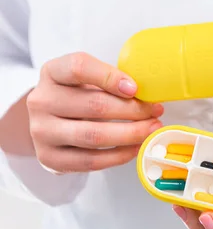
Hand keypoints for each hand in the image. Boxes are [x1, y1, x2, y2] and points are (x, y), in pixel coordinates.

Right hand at [27, 52, 162, 173]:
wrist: (46, 121)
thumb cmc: (74, 95)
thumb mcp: (85, 78)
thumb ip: (109, 80)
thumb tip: (146, 93)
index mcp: (52, 72)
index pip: (79, 68)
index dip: (110, 77)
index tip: (135, 88)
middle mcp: (41, 101)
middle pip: (93, 105)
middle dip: (132, 110)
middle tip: (154, 111)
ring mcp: (42, 131)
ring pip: (93, 136)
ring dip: (130, 134)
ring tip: (150, 129)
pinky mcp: (49, 158)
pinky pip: (90, 161)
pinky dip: (118, 155)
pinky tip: (135, 147)